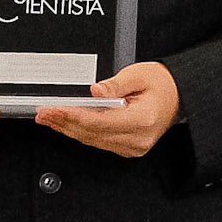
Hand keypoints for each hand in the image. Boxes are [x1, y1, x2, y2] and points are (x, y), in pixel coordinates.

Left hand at [38, 59, 179, 157]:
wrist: (178, 96)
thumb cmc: (162, 84)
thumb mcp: (139, 74)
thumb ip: (115, 84)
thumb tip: (95, 92)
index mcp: (143, 120)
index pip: (100, 122)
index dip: (74, 116)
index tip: (55, 110)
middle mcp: (138, 138)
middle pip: (92, 134)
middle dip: (64, 123)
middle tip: (44, 113)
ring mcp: (133, 147)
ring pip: (92, 140)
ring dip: (68, 129)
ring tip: (49, 119)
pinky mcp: (127, 147)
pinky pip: (98, 141)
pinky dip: (80, 132)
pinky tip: (66, 125)